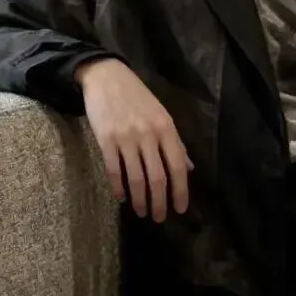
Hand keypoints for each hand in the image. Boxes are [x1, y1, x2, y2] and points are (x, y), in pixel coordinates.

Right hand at [76, 58, 193, 221]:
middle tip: (159, 218)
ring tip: (142, 212)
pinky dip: (120, 187)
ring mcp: (127, 138)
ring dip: (141, 199)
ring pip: (137, 177)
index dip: (181, 190)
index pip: (178, 166)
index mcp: (167, 129)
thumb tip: (189, 168)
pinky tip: (123, 198)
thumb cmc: (139, 99)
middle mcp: (150, 135)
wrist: (108, 78)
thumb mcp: (162, 116)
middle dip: (160, 201)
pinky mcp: (106, 140)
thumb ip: (175, 143)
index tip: (181, 209)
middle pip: (158, 176)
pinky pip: (114, 170)